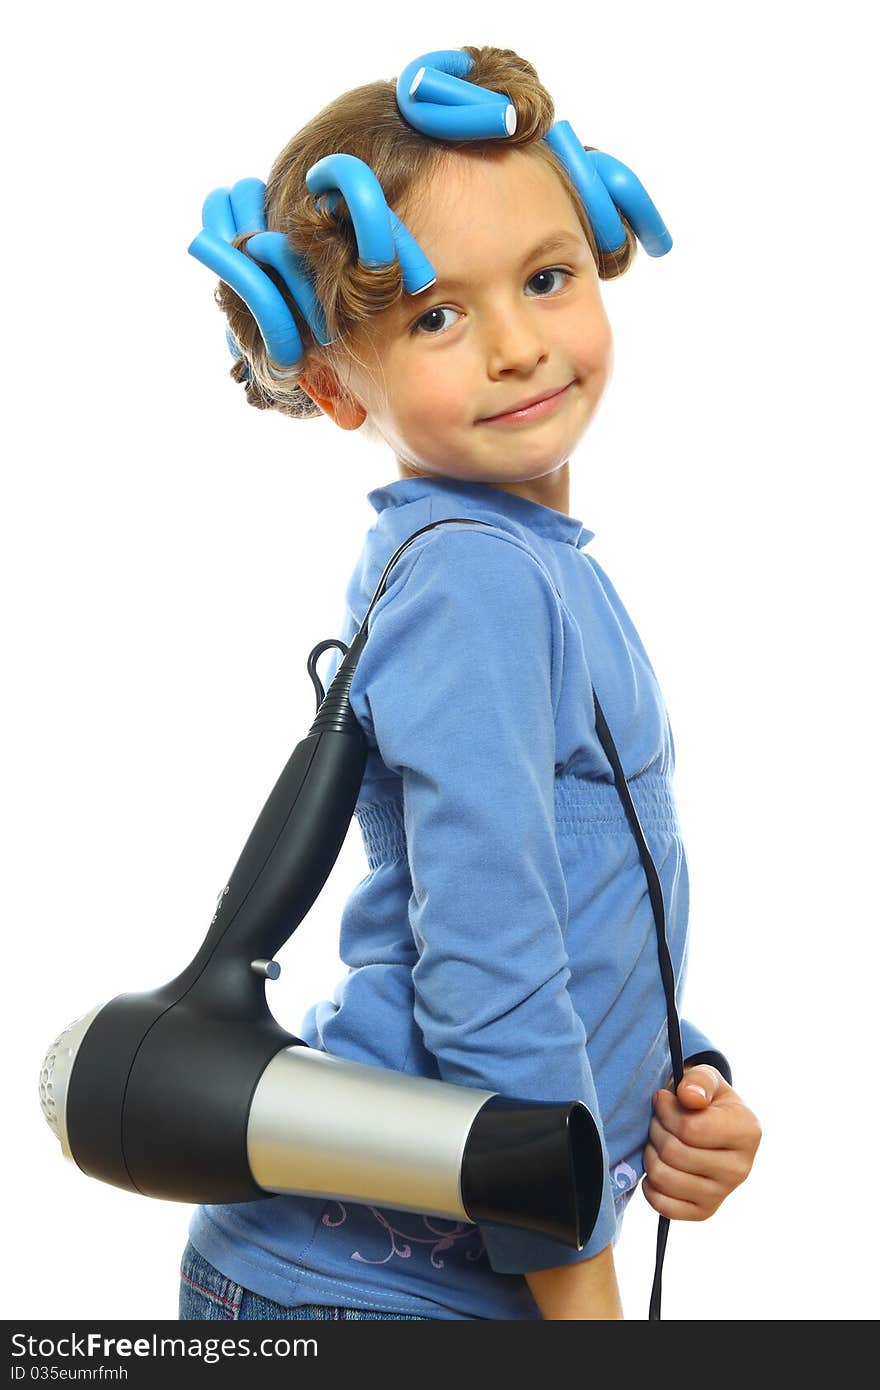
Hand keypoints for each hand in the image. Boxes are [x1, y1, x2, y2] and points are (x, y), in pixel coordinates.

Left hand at [641, 1064, 760, 1220]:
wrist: (711, 1125)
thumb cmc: (706, 1099)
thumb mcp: (706, 1079)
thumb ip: (698, 1081)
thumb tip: (690, 1096)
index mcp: (747, 1132)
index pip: (690, 1128)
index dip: (666, 1111)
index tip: (662, 1099)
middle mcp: (741, 1169)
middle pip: (674, 1153)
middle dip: (656, 1130)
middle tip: (659, 1120)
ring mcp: (723, 1194)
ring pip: (663, 1177)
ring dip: (650, 1153)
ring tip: (659, 1140)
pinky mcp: (704, 1211)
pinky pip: (663, 1205)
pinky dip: (650, 1184)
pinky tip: (660, 1164)